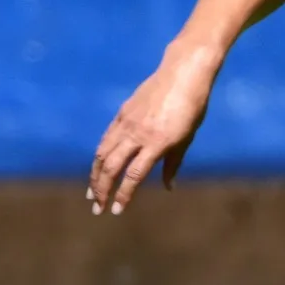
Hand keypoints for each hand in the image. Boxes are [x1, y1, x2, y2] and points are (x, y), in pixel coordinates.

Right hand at [87, 54, 217, 215]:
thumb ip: (173, 164)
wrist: (182, 73)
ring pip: (102, 153)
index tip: (117, 210)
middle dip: (102, 190)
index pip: (135, 175)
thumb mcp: (187, 137)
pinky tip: (97, 168)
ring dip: (95, 176)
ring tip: (92, 193)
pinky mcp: (122, 114)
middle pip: (111, 166)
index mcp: (158, 142)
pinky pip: (106, 139)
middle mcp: (138, 133)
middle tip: (97, 209)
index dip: (124, 194)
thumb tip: (168, 187)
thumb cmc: (192, 108)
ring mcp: (127, 123)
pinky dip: (99, 156)